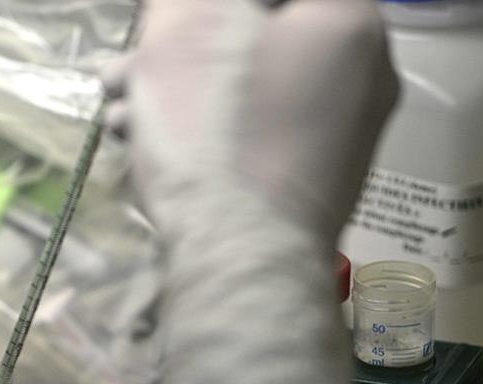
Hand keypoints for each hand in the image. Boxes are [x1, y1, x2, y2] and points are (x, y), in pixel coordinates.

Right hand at [101, 0, 398, 238]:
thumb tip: (192, 10)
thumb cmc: (218, 130)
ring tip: (121, 110)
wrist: (239, 259)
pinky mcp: (310, 182)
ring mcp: (340, 135)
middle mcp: (361, 74)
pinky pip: (252, 133)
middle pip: (257, 35)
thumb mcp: (186, 31)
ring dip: (176, 90)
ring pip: (245, 87)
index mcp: (348, 20)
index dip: (211, 3)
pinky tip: (147, 145)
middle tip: (126, 65)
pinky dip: (201, 130)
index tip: (169, 21)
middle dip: (180, 44)